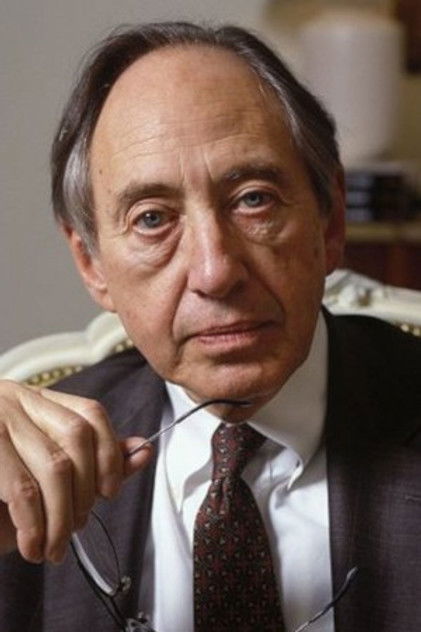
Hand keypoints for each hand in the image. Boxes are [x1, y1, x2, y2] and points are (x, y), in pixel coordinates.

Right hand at [0, 380, 151, 563]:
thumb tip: (143, 450)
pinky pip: (23, 490)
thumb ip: (95, 461)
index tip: (110, 491)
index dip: (110, 452)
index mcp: (37, 401)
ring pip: (54, 467)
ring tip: (53, 547)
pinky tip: (32, 546)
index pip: (91, 414)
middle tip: (76, 527)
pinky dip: (36, 525)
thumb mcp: (48, 473)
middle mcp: (17, 400)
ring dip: (62, 517)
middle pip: (77, 439)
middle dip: (86, 492)